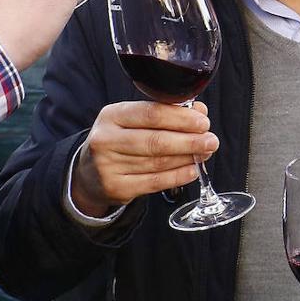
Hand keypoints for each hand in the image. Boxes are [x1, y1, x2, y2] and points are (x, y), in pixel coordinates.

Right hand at [71, 100, 217, 216]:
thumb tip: (199, 112)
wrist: (89, 173)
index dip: (181, 118)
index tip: (203, 122)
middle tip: (211, 140)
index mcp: (111, 115)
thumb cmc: (119, 139)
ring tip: (205, 153)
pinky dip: (177, 176)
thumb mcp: (132, 120)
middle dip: (189, 140)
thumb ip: (164, 113)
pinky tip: (192, 170)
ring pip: (158, 162)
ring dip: (187, 158)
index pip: (151, 113)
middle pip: (156, 140)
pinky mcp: (117, 188)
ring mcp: (109, 166)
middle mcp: (106, 140)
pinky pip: (155, 182)